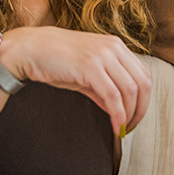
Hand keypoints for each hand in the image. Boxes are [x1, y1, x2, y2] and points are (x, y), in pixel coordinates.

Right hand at [0, 27, 151, 136]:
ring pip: (130, 90)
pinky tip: (115, 126)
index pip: (143, 74)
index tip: (135, 116)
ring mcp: (102, 55)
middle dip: (141, 109)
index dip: (144, 99)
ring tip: (122, 129)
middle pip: (142, 83)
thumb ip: (105, 87)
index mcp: (115, 45)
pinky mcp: (90, 66)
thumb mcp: (86, 71)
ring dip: (130, 115)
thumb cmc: (55, 59)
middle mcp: (113, 47)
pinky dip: (118, 114)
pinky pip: (112, 96)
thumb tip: (118, 109)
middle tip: (131, 126)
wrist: (29, 49)